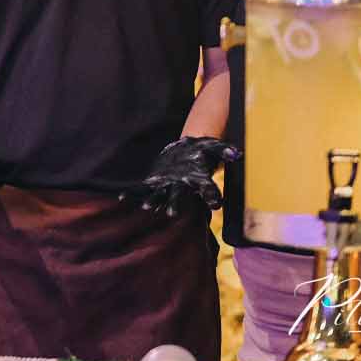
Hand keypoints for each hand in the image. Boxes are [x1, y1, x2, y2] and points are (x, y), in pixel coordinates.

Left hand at [120, 136, 239, 215]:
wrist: (187, 153)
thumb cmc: (202, 150)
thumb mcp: (214, 146)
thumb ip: (224, 150)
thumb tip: (236, 154)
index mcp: (200, 180)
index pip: (209, 191)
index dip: (212, 197)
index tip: (216, 204)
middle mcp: (184, 187)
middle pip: (180, 197)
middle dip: (176, 205)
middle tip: (172, 214)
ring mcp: (168, 186)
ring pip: (161, 196)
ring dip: (154, 202)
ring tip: (146, 208)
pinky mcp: (155, 183)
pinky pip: (143, 189)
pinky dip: (133, 194)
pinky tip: (123, 198)